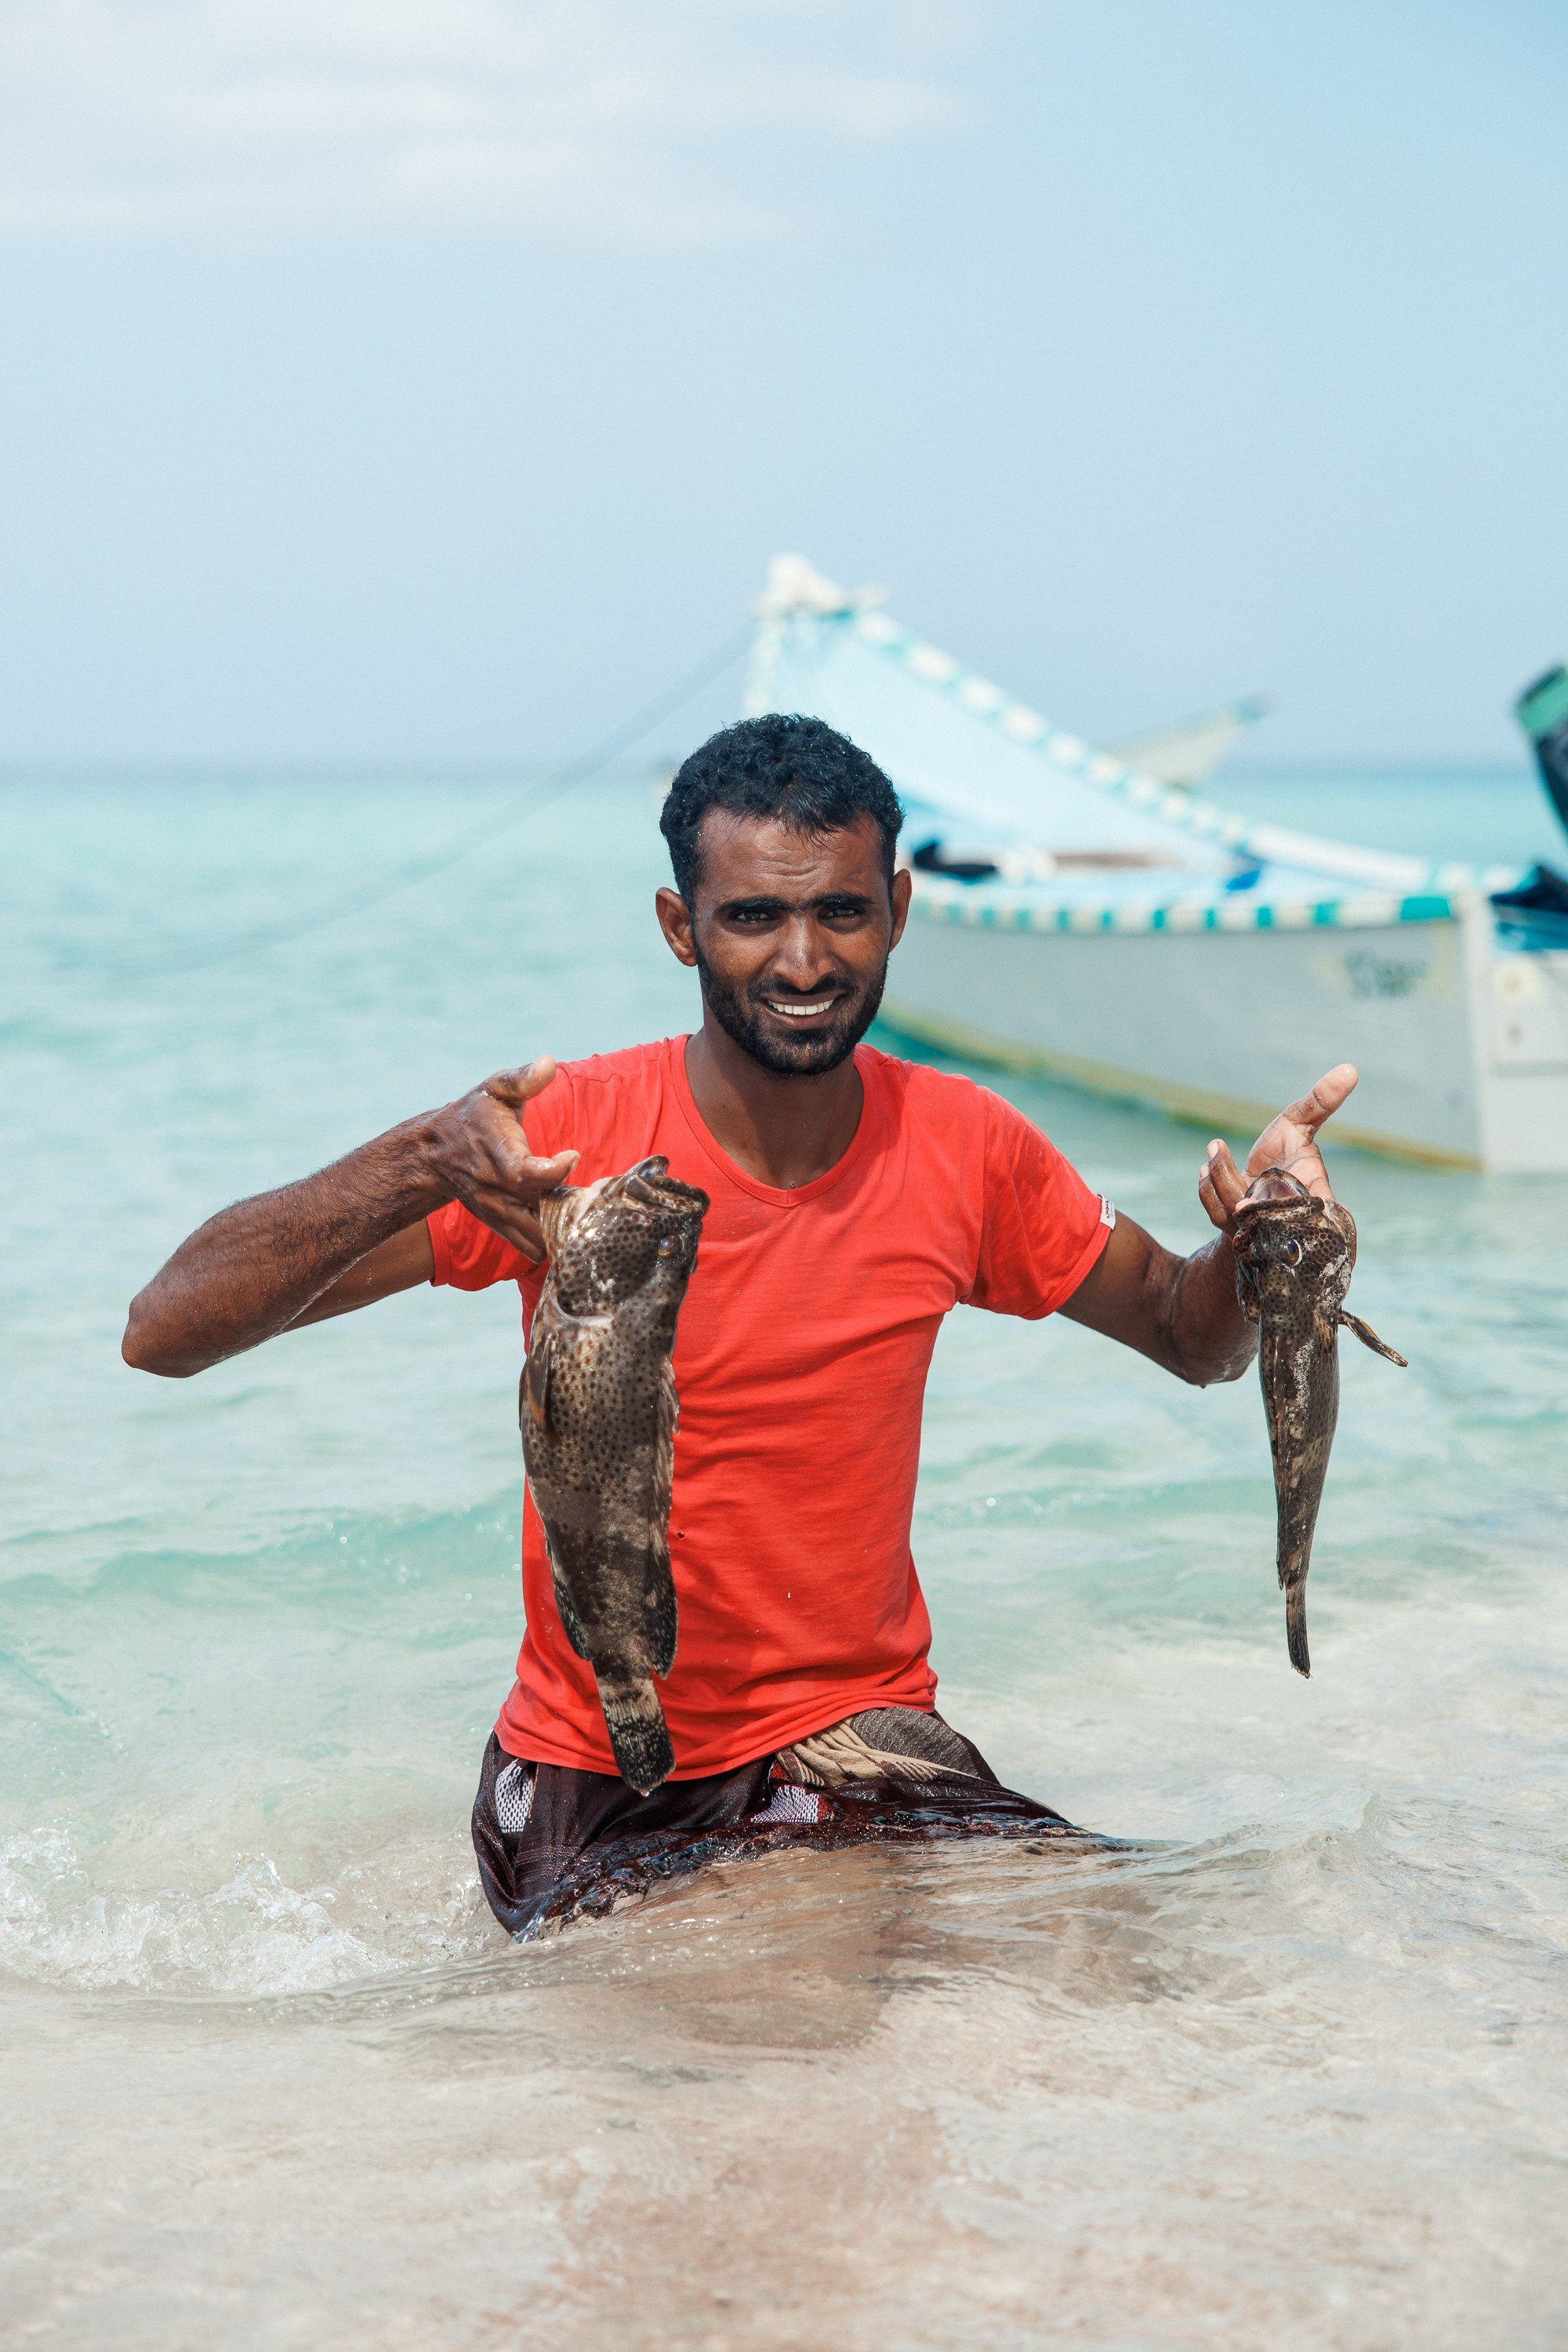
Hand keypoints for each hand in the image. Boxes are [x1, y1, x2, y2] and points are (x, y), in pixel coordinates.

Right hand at [429, 1059, 578, 1259]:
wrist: (435, 1153)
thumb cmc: (474, 1115)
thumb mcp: (495, 1088)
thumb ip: (523, 1078)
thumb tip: (549, 1062)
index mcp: (497, 1155)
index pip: (527, 1174)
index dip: (556, 1170)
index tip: (573, 1154)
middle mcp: (496, 1190)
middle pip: (539, 1214)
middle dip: (570, 1206)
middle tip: (588, 1189)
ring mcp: (497, 1213)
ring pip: (537, 1238)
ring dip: (563, 1228)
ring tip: (579, 1207)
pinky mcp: (500, 1226)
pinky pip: (531, 1247)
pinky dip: (552, 1241)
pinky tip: (567, 1221)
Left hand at [1198, 1063, 1358, 1236]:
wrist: (1257, 1179)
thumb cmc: (1286, 1151)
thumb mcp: (1299, 1122)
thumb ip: (1320, 1101)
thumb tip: (1349, 1069)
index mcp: (1315, 1196)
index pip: (1320, 1212)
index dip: (1308, 1208)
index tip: (1289, 1188)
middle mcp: (1288, 1216)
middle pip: (1269, 1214)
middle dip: (1250, 1193)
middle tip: (1228, 1162)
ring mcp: (1260, 1225)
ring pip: (1236, 1212)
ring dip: (1221, 1178)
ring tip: (1215, 1149)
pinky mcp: (1236, 1230)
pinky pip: (1217, 1212)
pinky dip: (1208, 1188)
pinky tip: (1206, 1166)